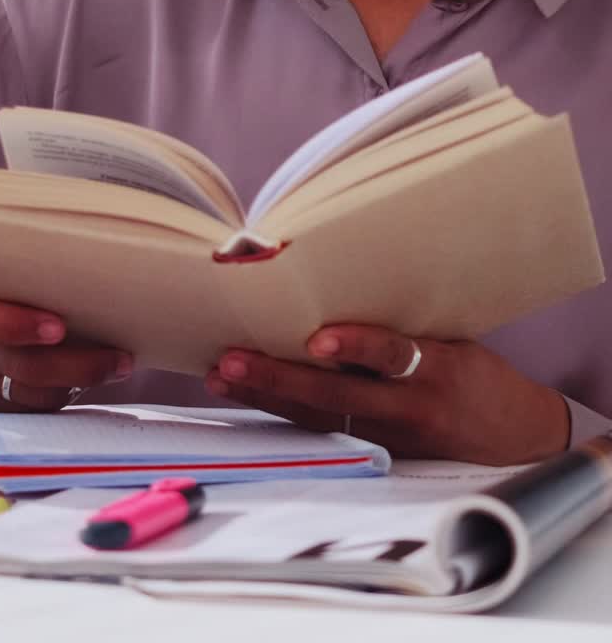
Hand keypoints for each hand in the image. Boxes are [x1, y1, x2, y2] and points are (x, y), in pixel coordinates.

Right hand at [0, 268, 134, 409]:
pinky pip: (26, 411)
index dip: (21, 325)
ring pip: (31, 397)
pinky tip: (83, 382)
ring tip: (115, 367)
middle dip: (78, 367)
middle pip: (23, 369)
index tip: (60, 327)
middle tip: (119, 359)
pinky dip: (59, 397)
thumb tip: (89, 271)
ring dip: (77, 386)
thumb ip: (24, 277)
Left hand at [206, 323, 570, 464]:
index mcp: (438, 366)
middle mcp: (412, 405)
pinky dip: (288, 413)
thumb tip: (340, 284)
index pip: (394, 354)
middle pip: (338, 395)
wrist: (515, 435)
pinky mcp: (383, 454)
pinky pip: (328, 431)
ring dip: (269, 396)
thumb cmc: (479, 373)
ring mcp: (394, 436)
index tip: (318, 339)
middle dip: (280, 377)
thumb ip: (406, 325)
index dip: (357, 346)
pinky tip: (252, 397)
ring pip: (322, 417)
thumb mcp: (455, 340)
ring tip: (223, 377)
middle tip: (233, 359)